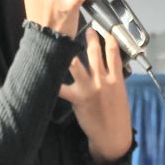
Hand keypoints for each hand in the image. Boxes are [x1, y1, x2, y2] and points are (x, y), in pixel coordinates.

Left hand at [58, 28, 132, 161]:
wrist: (113, 136)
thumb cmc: (118, 115)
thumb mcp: (121, 93)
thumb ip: (114, 78)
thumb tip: (109, 66)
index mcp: (116, 78)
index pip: (114, 52)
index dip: (109, 38)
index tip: (105, 28)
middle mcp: (103, 80)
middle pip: (95, 53)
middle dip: (90, 38)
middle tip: (86, 28)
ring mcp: (90, 88)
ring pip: (77, 65)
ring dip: (70, 52)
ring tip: (63, 41)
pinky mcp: (78, 99)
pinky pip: (62, 89)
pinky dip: (54, 83)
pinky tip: (44, 74)